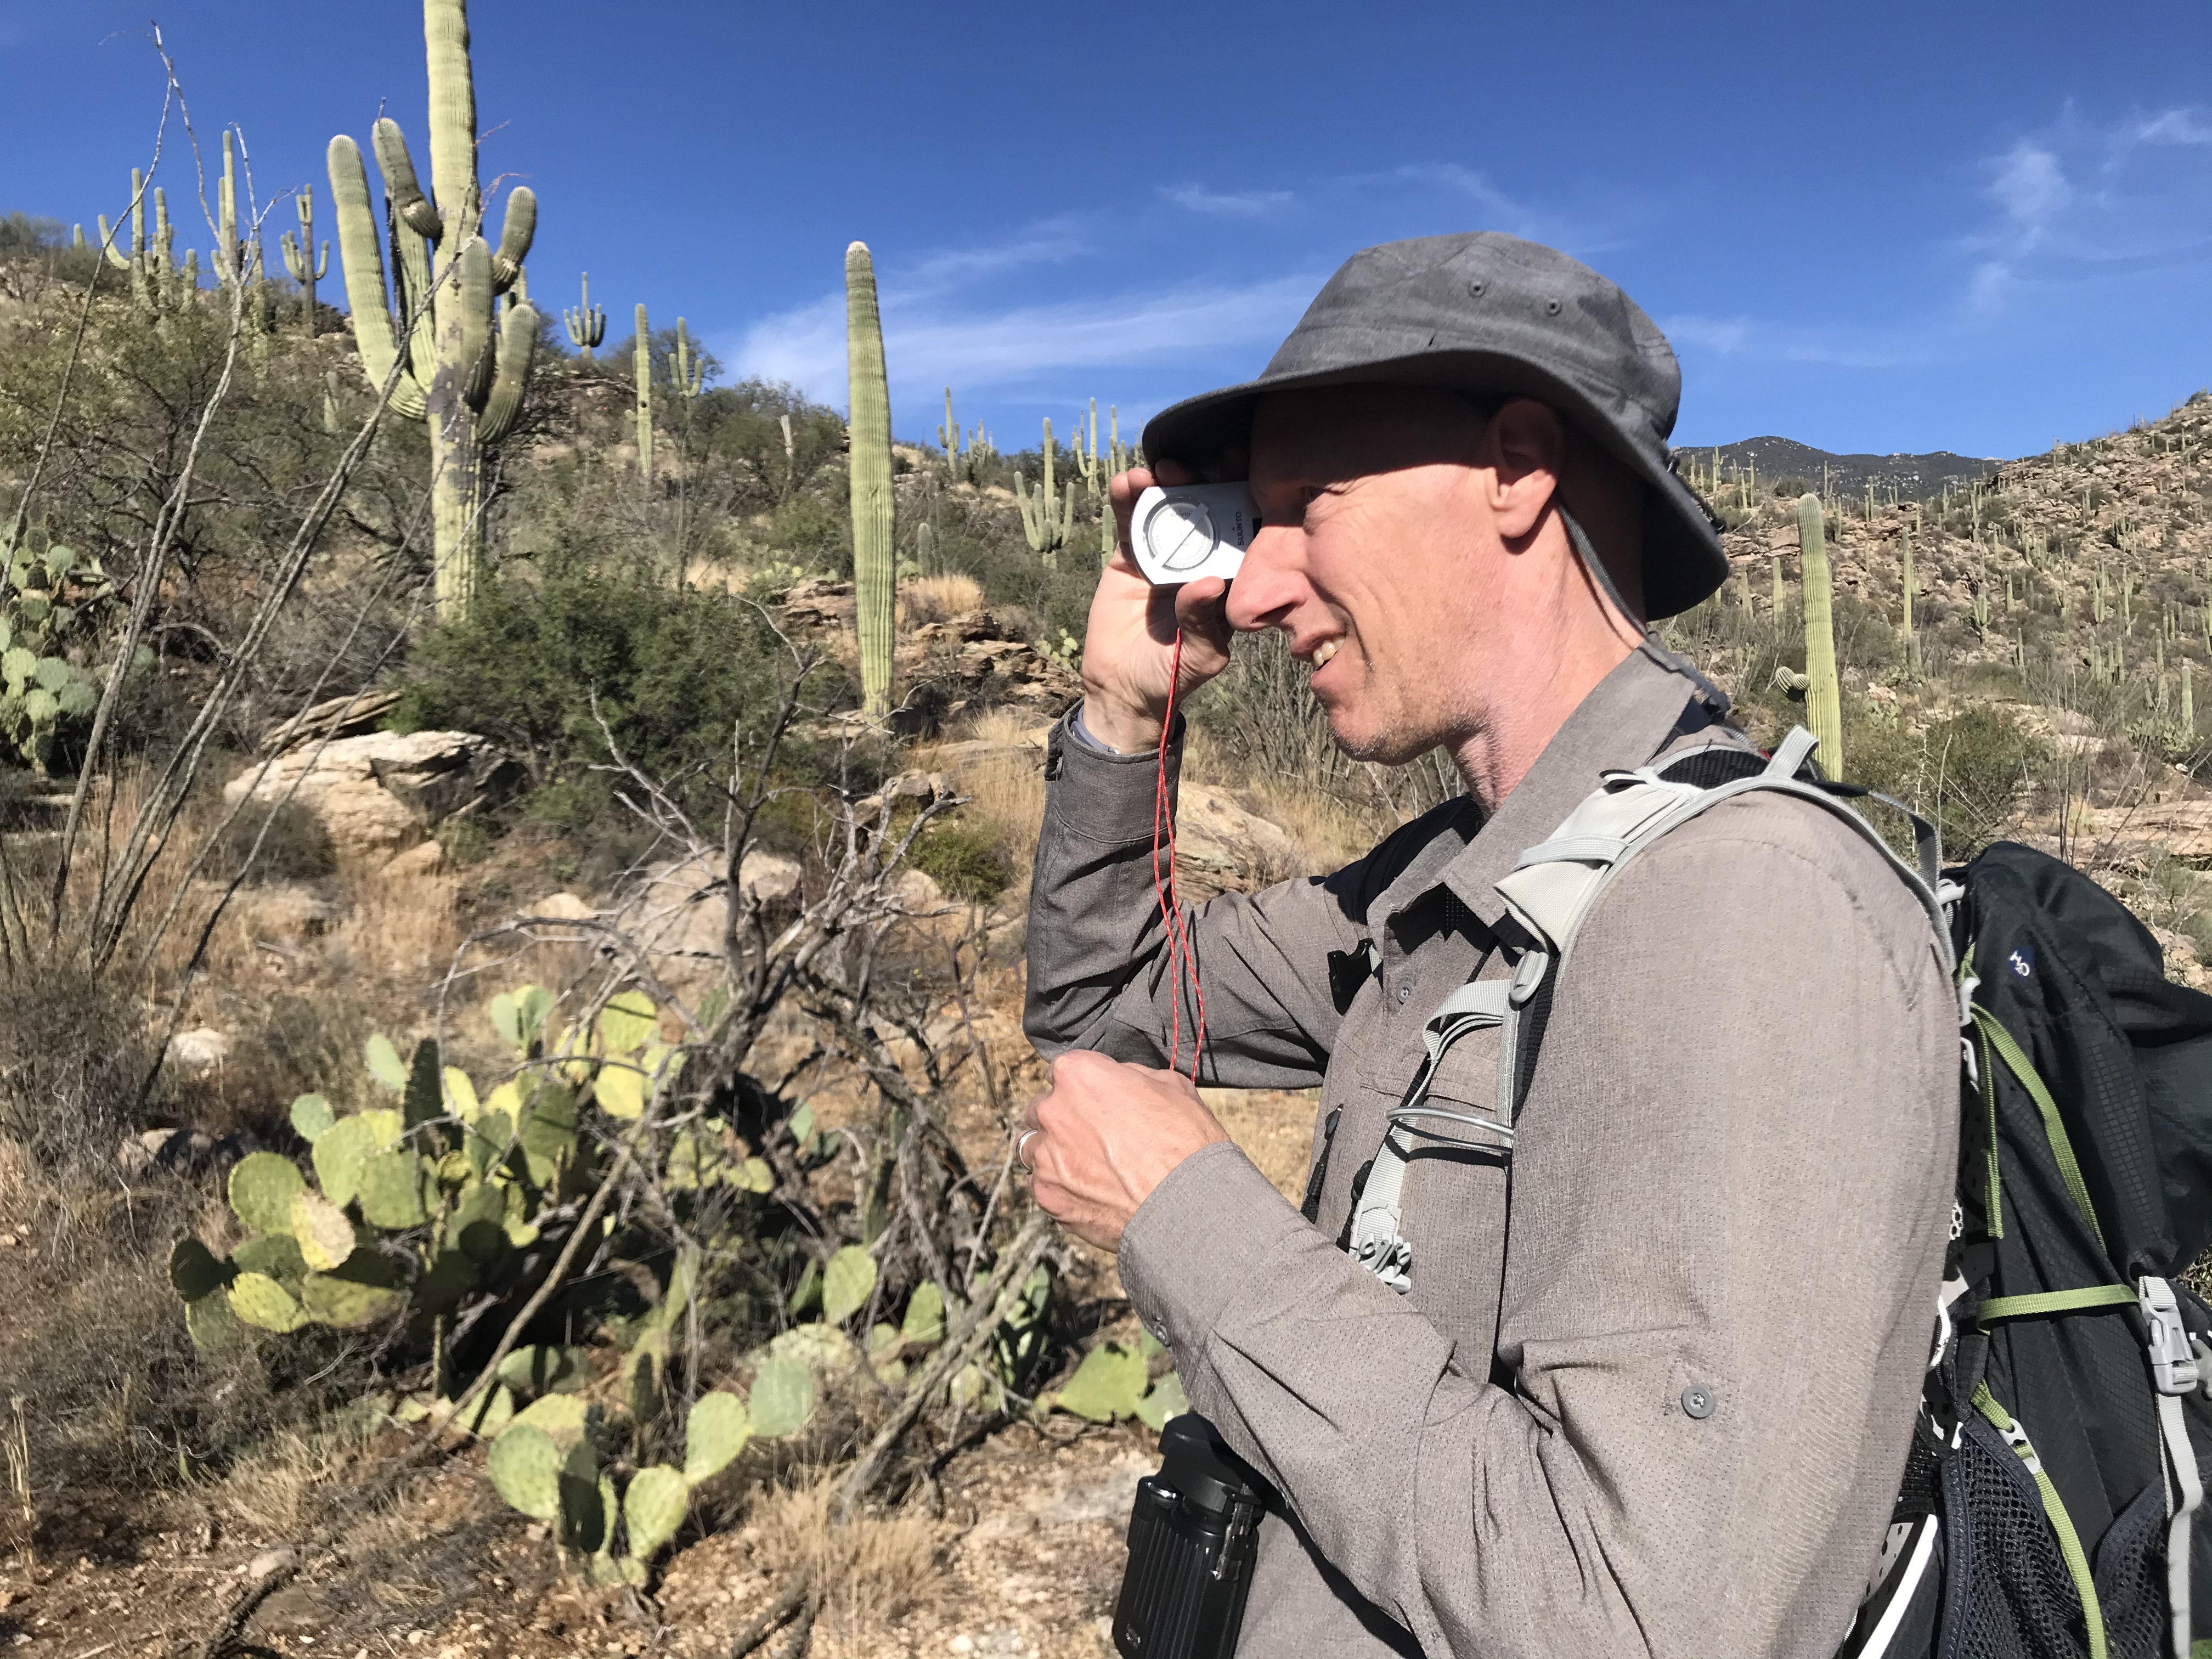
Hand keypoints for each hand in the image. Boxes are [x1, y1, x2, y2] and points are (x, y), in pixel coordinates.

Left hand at [1021, 1049, 1231, 1251]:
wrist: (1188, 1205)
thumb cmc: (1186, 1143)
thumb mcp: (1170, 1086)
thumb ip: (1131, 1077)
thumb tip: (1120, 1082)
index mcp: (1079, 1075)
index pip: (1062, 1071)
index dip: (1081, 1087)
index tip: (1094, 1101)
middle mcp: (1053, 1110)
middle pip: (1042, 1108)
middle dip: (1062, 1119)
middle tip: (1093, 1137)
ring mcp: (1045, 1156)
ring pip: (1034, 1147)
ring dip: (1053, 1153)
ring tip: (1087, 1168)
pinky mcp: (1046, 1195)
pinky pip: (1041, 1185)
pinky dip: (1059, 1188)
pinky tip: (1089, 1193)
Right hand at [1080, 459, 1237, 752]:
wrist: (1123, 687)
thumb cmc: (1174, 674)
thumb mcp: (1199, 656)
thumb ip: (1203, 622)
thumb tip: (1209, 582)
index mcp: (1229, 579)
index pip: (1244, 533)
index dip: (1247, 501)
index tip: (1249, 472)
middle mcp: (1200, 560)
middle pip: (1207, 511)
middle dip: (1206, 482)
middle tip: (1203, 462)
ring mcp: (1164, 554)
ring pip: (1169, 510)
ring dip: (1166, 484)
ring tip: (1160, 469)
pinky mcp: (1129, 556)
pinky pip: (1130, 523)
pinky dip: (1127, 501)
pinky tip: (1126, 482)